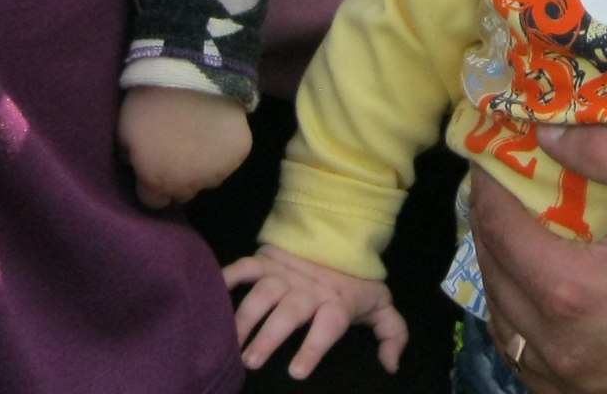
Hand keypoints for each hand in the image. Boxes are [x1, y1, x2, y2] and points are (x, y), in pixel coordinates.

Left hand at [118, 85, 252, 206]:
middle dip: (177, 177)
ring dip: (201, 165)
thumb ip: (130, 155)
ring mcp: (219, 172)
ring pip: (208, 178)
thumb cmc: (150, 101)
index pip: (152, 201)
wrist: (193, 73)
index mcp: (157, 182)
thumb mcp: (124, 129)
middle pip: (182, 192)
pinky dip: (222, 148)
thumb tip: (134, 163)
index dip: (150, 182)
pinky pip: (229, 159)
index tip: (151, 165)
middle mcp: (189, 185)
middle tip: (176, 148)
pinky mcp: (240, 154)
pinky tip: (215, 125)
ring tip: (197, 134)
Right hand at [223, 243, 408, 378]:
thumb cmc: (355, 282)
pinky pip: (245, 267)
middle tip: (251, 361)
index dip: (313, 347)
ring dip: (245, 317)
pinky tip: (214, 291)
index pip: (327, 326)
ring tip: (231, 342)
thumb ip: (392, 335)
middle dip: (269, 337)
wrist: (340, 233)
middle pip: (288, 313)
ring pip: (262, 295)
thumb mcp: (380, 306)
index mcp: (335, 303)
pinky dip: (229, 276)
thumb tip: (392, 367)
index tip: (296, 372)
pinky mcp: (267, 261)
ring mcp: (284, 274)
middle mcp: (307, 290)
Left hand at [466, 123, 606, 393]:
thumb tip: (546, 130)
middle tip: (496, 192)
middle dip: (487, 229)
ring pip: (506, 330)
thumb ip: (603, 153)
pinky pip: (533, 368)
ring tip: (511, 241)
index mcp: (573, 289)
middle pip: (494, 279)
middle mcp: (565, 345)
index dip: (486, 189)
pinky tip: (535, 304)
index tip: (486, 158)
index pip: (498, 231)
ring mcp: (581, 382)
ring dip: (499, 281)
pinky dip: (521, 332)